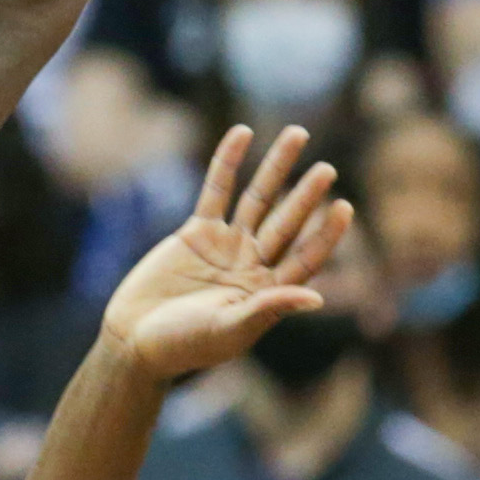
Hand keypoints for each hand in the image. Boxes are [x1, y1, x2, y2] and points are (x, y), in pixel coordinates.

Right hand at [96, 126, 350, 379]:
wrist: (135, 339)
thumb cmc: (183, 346)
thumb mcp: (228, 330)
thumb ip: (269, 308)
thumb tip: (317, 299)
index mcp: (268, 293)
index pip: (305, 258)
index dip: (325, 234)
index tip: (344, 207)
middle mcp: (253, 265)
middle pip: (286, 222)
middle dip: (306, 195)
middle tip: (327, 169)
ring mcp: (227, 245)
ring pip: (257, 198)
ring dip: (276, 167)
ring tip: (298, 133)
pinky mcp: (197, 232)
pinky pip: (216, 190)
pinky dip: (228, 162)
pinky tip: (242, 133)